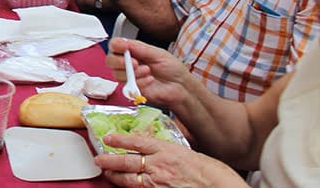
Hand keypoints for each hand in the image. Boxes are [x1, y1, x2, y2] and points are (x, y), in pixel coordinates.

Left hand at [95, 133, 241, 187]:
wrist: (221, 187)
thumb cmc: (210, 170)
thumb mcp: (186, 152)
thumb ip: (166, 148)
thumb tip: (150, 143)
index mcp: (166, 149)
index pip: (137, 142)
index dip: (120, 140)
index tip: (108, 138)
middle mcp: (160, 165)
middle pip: (127, 161)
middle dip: (110, 161)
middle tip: (98, 159)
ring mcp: (159, 182)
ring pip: (131, 179)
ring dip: (116, 176)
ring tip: (107, 174)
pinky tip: (126, 187)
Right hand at [104, 38, 195, 111]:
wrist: (181, 87)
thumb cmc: (173, 69)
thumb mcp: (158, 53)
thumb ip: (139, 48)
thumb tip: (123, 42)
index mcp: (133, 51)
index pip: (115, 45)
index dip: (116, 46)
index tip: (123, 48)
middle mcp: (128, 63)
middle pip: (110, 60)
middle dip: (119, 61)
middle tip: (134, 62)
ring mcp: (129, 77)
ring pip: (116, 74)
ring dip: (133, 73)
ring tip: (148, 71)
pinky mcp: (132, 89)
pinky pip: (127, 86)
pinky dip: (139, 82)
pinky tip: (150, 80)